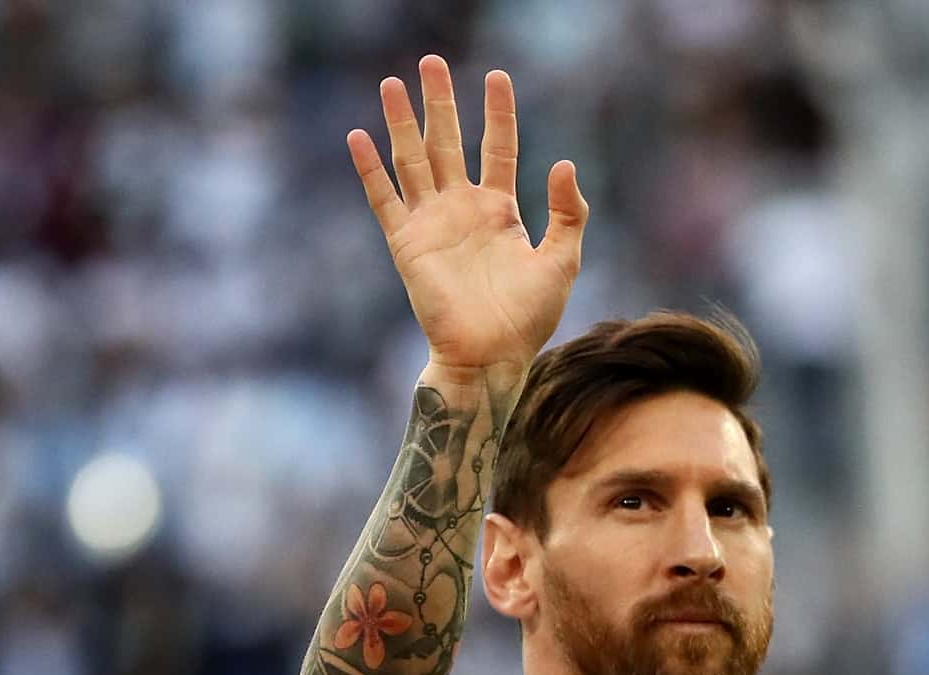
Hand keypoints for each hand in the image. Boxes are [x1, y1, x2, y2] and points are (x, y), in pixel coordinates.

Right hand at [348, 56, 585, 380]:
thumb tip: (564, 163)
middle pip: (448, 142)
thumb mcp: (562, 260)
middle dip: (440, 102)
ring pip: (413, 160)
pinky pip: (385, 199)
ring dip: (401, 123)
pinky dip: (371, 169)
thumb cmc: (529, 317)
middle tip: (431, 62)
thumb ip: (569, 213)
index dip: (498, 112)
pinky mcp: (407, 244)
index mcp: (500, 209)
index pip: (498, 147)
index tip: (497, 75)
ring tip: (391, 83)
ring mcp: (432, 224)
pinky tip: (359, 137)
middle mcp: (462, 209)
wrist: (491, 357)